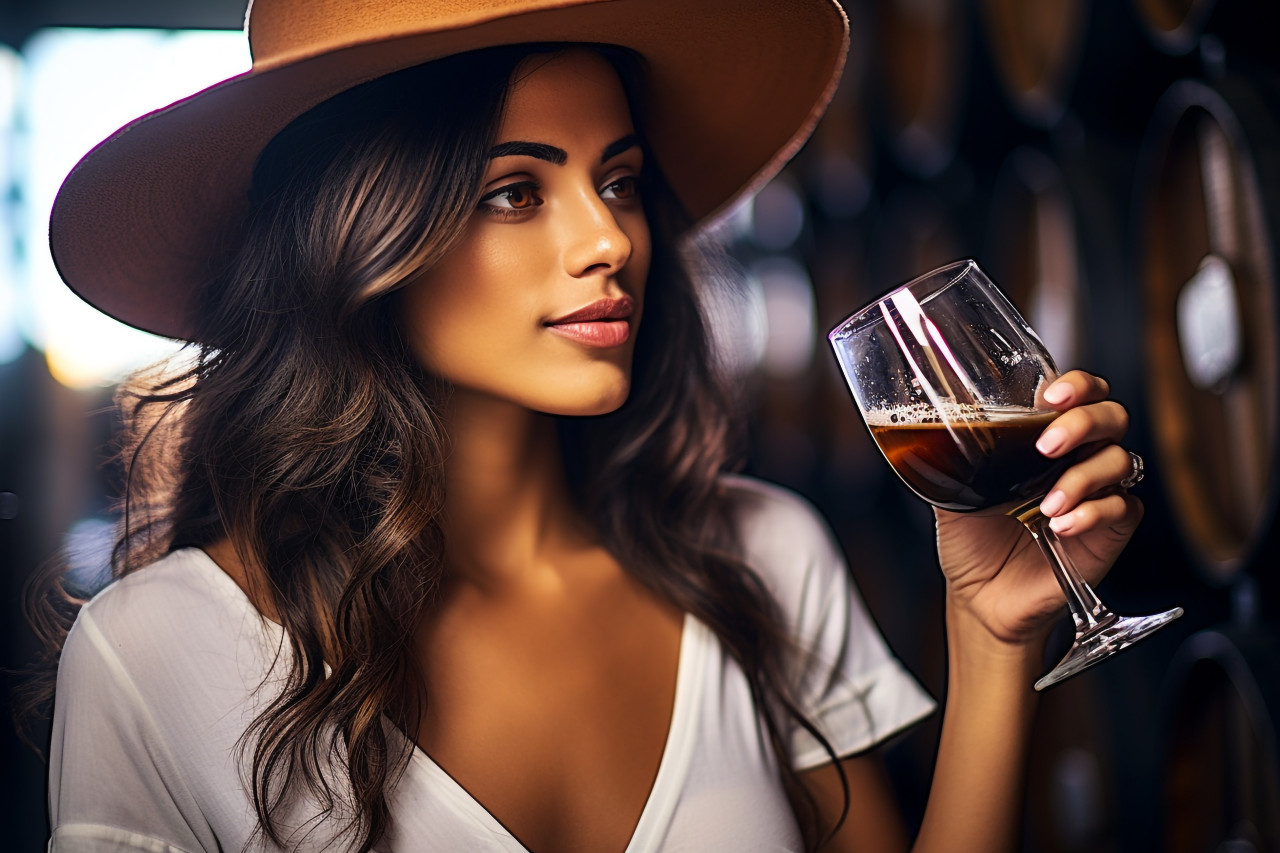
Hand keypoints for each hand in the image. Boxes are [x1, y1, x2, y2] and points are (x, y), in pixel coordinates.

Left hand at [934, 370, 1143, 646]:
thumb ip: (951, 460)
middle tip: (1047, 446)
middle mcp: (1077, 459)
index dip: (1076, 385)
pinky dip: (1093, 512)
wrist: (980, 597)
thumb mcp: (952, 493)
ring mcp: (1097, 493)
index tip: (1050, 396)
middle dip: (1082, 422)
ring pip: (1120, 459)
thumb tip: (930, 429)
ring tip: (1047, 505)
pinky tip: (1062, 526)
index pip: (1079, 393)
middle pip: (1111, 415)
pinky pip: (1123, 507)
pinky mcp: (1111, 530)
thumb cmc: (971, 542)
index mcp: (1042, 439)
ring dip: (1082, 477)